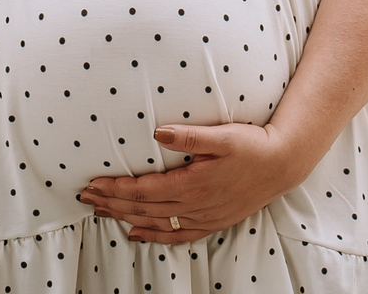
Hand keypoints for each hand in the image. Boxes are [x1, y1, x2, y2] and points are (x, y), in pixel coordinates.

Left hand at [78, 122, 295, 243]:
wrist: (282, 165)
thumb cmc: (252, 145)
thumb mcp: (223, 135)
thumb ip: (190, 136)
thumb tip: (159, 132)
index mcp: (192, 184)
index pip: (143, 190)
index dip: (115, 189)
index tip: (93, 184)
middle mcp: (194, 206)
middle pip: (143, 209)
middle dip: (112, 203)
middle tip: (86, 197)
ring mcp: (202, 217)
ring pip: (155, 223)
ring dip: (125, 218)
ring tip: (102, 212)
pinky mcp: (211, 221)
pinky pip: (176, 235)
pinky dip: (153, 236)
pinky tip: (137, 233)